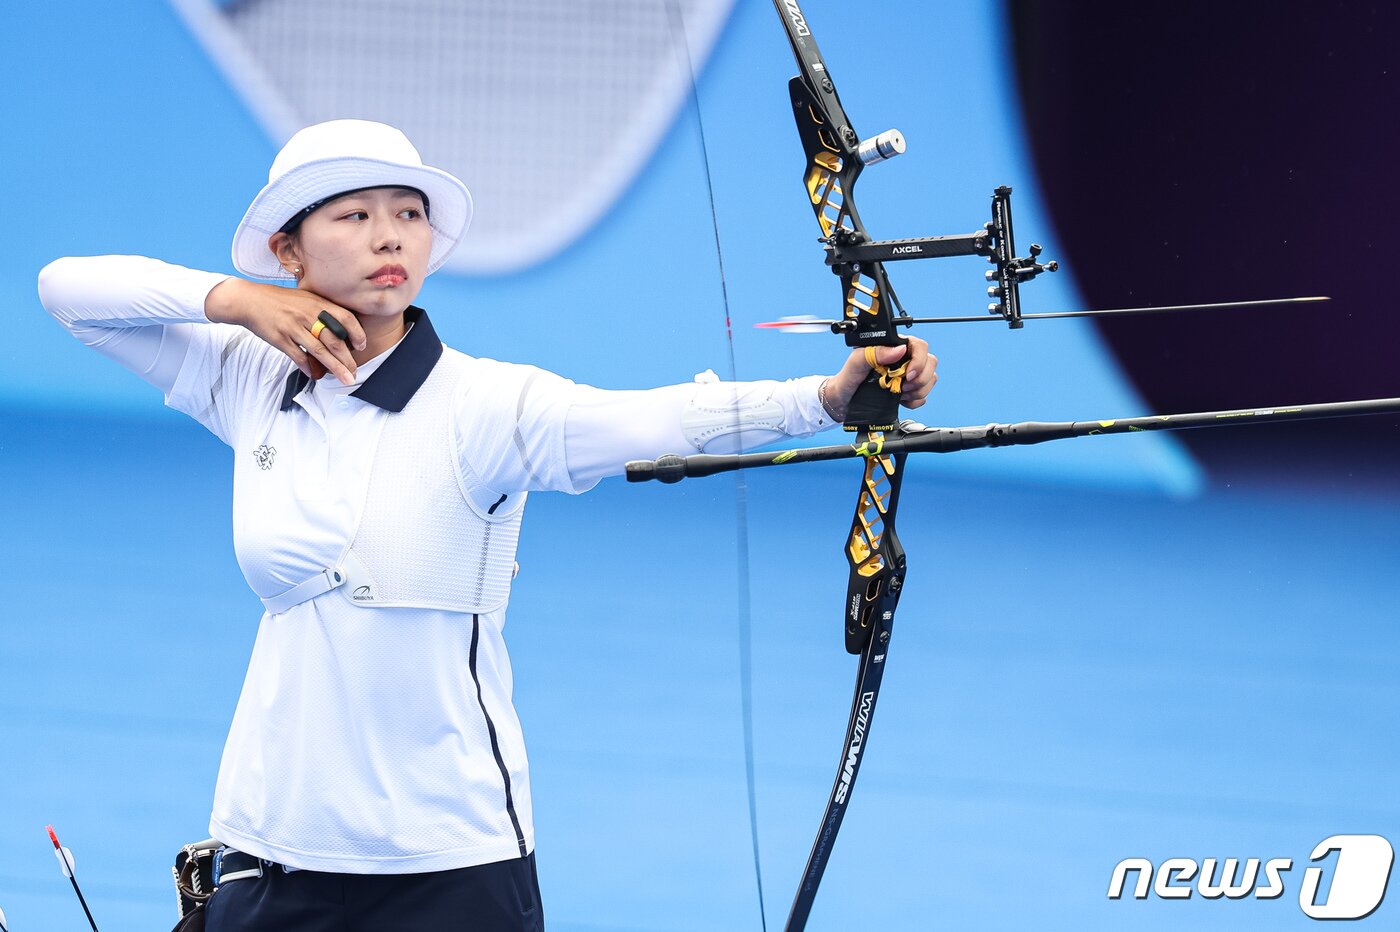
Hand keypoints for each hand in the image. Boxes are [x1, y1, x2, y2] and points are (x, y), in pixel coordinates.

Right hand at [204, 278, 366, 383]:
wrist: (249, 300)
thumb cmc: (280, 300)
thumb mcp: (305, 297)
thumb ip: (323, 309)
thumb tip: (343, 328)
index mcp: (317, 303)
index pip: (345, 317)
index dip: (357, 332)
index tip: (362, 345)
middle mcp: (307, 315)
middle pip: (334, 340)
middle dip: (348, 359)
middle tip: (354, 371)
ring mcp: (293, 328)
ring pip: (320, 351)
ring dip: (335, 368)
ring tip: (345, 378)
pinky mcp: (280, 339)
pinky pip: (298, 357)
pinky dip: (308, 367)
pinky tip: (314, 375)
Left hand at [821, 336, 937, 420]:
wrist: (843, 401)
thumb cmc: (847, 378)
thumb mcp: (856, 362)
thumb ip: (875, 352)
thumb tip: (899, 350)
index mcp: (893, 347)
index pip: (919, 346)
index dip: (919, 360)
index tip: (908, 375)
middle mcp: (904, 359)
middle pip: (930, 363)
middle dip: (919, 378)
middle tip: (902, 386)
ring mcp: (908, 375)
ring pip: (930, 379)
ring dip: (917, 390)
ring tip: (899, 393)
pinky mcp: (909, 391)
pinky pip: (924, 395)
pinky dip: (914, 401)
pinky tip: (901, 400)